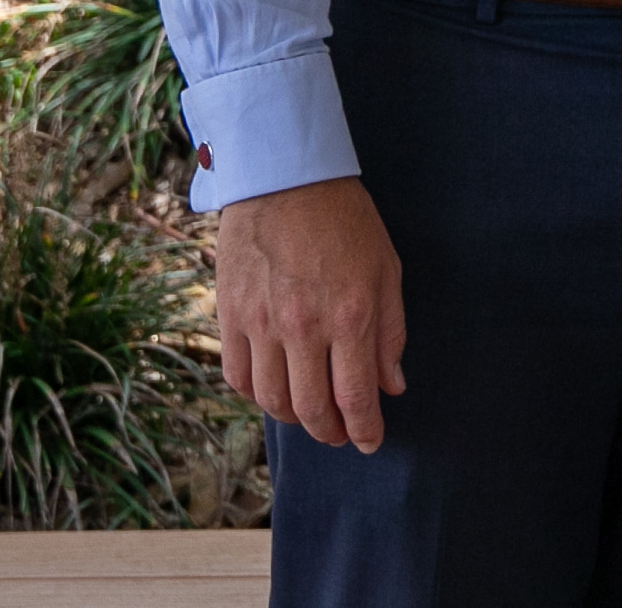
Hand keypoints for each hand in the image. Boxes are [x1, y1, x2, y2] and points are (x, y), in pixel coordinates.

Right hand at [216, 177, 406, 451]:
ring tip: (311, 416)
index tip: (371, 442)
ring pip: (272, 400)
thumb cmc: (344, 220)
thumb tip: (392, 386)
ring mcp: (261, 323)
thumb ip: (390, 331)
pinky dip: (256, 395)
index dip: (365, 429)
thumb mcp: (386, 269)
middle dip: (331, 432)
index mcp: (350, 315)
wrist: (284, 179)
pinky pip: (238, 376)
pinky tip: (275, 390)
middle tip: (341, 434)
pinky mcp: (229, 315)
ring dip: (294, 419)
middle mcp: (303, 327)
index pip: (356, 397)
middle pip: (312, 409)